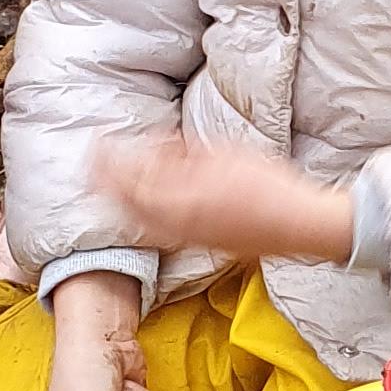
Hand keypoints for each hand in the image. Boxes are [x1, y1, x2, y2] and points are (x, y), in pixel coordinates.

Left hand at [91, 128, 356, 268]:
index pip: (130, 180)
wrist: (298, 223)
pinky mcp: (200, 245)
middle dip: (105, 184)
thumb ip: (182, 152)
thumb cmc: (268, 183)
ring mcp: (188, 238)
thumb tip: (153, 145)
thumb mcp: (223, 153)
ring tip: (107, 185)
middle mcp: (179, 224)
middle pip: (127, 206)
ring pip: (139, 222)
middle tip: (91, 166)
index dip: (109, 161)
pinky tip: (140, 209)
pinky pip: (158, 233)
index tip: (97, 145)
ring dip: (120, 202)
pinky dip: (141, 218)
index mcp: (183, 198)